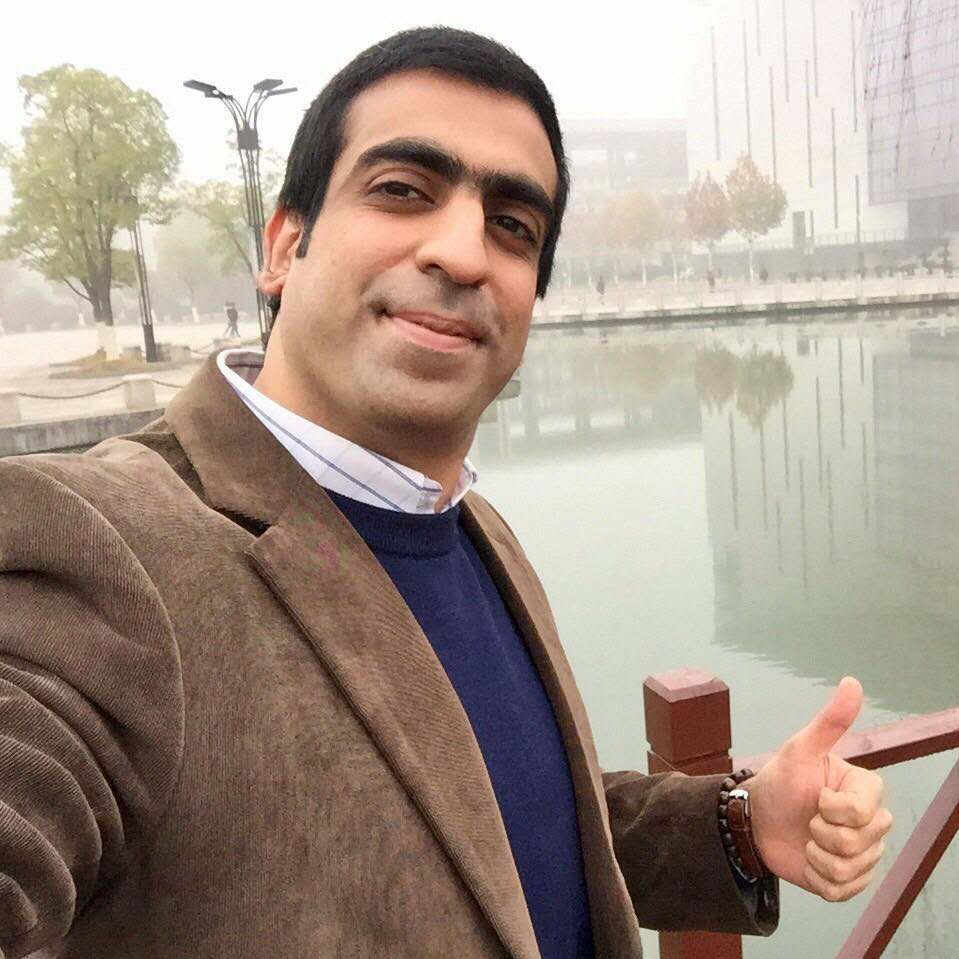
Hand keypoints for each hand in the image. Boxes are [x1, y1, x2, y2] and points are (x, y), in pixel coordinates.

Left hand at [744, 677, 893, 901]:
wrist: (757, 820)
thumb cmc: (780, 781)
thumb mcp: (799, 750)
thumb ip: (829, 721)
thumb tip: (852, 682)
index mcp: (867, 791)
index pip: (864, 814)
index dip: (832, 810)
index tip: (815, 797)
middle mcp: (874, 823)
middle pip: (860, 844)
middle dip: (822, 833)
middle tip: (807, 819)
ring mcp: (865, 854)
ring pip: (852, 869)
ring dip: (817, 855)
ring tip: (806, 837)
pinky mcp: (850, 881)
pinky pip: (842, 891)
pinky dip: (817, 877)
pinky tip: (808, 859)